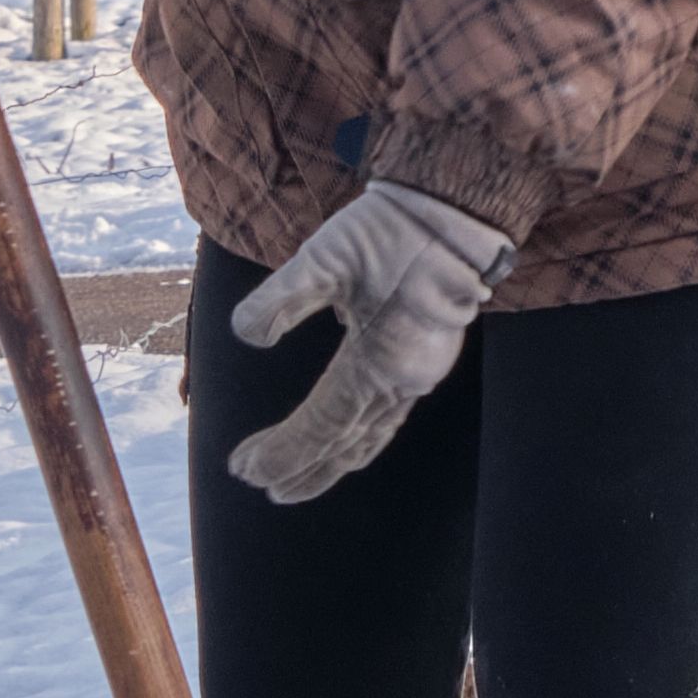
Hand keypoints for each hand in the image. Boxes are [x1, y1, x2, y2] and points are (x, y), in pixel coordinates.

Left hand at [227, 181, 515, 502]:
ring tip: (294, 484)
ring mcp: (418, 375)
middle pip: (345, 444)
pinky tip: (341, 442)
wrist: (454, 213)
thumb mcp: (323, 257)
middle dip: (300, 467)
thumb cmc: (390, 232)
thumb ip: (282, 299)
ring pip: (370, 438)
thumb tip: (247, 337)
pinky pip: (386, 420)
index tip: (243, 468)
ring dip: (330, 464)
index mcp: (379, 362)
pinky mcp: (422, 362)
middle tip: (257, 483)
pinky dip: (358, 441)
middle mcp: (403, 381)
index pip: (322, 425)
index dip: (282, 451)